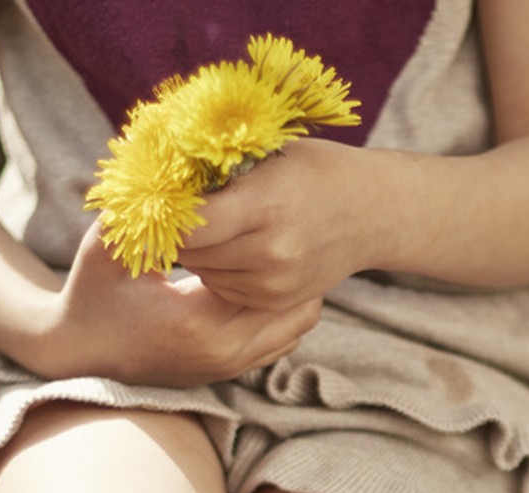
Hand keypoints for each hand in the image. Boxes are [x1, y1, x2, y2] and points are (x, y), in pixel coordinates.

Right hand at [23, 220, 321, 386]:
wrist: (77, 350)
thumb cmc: (90, 292)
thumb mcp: (108, 248)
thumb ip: (141, 215)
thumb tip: (175, 172)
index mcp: (198, 322)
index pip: (265, 277)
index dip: (269, 241)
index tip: (269, 212)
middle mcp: (223, 353)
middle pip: (295, 304)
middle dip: (293, 265)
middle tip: (290, 224)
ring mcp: (230, 367)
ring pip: (298, 325)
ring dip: (293, 290)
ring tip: (278, 250)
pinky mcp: (230, 371)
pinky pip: (284, 340)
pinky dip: (283, 311)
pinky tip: (265, 279)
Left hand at [176, 138, 385, 311]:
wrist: (372, 214)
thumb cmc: (315, 172)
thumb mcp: (270, 156)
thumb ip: (219, 170)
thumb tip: (160, 174)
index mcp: (266, 205)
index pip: (190, 225)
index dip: (166, 214)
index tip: (156, 200)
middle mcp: (271, 251)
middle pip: (192, 252)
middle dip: (178, 232)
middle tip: (178, 212)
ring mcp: (276, 282)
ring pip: (204, 272)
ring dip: (198, 253)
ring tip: (215, 227)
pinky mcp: (277, 300)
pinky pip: (224, 289)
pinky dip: (220, 270)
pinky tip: (236, 248)